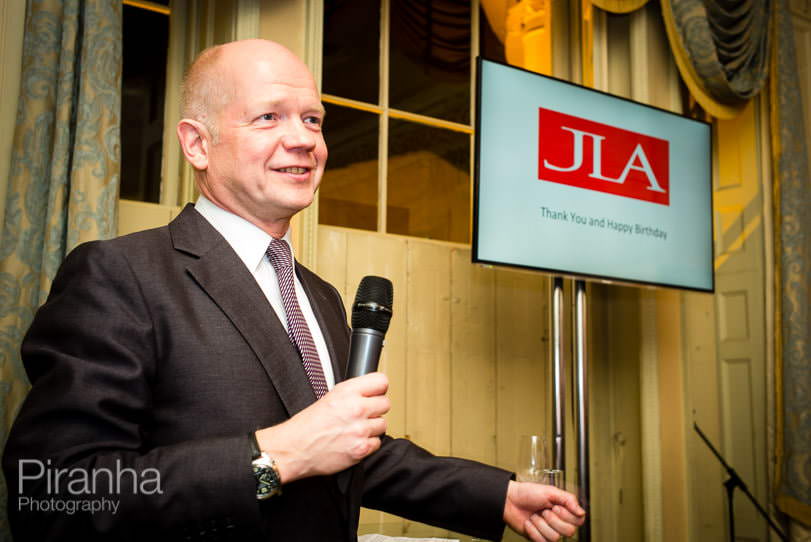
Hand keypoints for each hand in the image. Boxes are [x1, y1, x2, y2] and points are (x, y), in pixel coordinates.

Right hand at [255, 372, 389, 482]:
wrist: (294, 448)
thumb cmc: (306, 425)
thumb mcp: (329, 397)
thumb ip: (353, 393)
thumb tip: (371, 392)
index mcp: (347, 391)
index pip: (382, 382)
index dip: (378, 389)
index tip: (375, 394)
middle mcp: (356, 408)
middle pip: (385, 404)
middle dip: (375, 410)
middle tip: (362, 415)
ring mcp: (360, 429)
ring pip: (382, 424)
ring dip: (371, 428)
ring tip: (354, 430)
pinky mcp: (361, 449)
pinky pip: (377, 443)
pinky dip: (367, 444)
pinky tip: (353, 442)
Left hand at [503, 480, 585, 540]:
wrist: (509, 500)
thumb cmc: (528, 493)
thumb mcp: (550, 491)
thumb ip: (569, 500)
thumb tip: (582, 512)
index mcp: (564, 510)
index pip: (579, 520)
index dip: (567, 515)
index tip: (555, 506)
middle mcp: (558, 522)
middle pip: (569, 531)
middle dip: (553, 519)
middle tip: (544, 511)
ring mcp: (549, 532)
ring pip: (555, 537)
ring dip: (541, 524)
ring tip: (535, 516)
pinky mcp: (539, 539)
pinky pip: (542, 541)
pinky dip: (533, 530)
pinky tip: (529, 523)